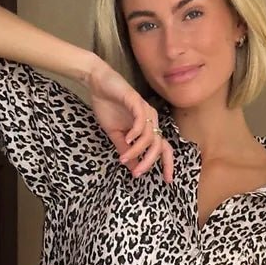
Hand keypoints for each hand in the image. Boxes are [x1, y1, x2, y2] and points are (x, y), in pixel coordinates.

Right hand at [86, 60, 173, 183]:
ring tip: (124, 157)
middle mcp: (151, 119)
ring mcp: (145, 110)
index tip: (167, 180)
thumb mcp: (116, 135)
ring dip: (137, 150)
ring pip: (149, 136)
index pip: (164, 148)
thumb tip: (133, 168)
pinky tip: (127, 139)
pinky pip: (142, 120)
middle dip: (149, 162)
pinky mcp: (136, 101)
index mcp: (148, 128)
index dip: (168, 164)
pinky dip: (136, 133)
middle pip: (159, 145)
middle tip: (138, 173)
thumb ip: (126, 151)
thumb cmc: (108, 107)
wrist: (97, 84)